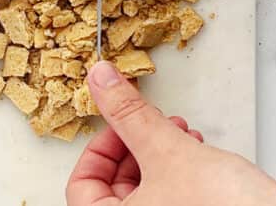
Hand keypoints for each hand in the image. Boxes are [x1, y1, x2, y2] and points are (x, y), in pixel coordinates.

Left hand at [67, 61, 275, 205]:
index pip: (81, 188)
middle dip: (135, 147)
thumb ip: (127, 114)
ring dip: (159, 155)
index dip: (98, 149)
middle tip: (149, 126)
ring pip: (145, 191)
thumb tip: (101, 81)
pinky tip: (194, 151)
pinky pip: (171, 198)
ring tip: (178, 134)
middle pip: (114, 188)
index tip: (115, 125)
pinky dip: (177, 171)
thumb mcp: (165, 149)